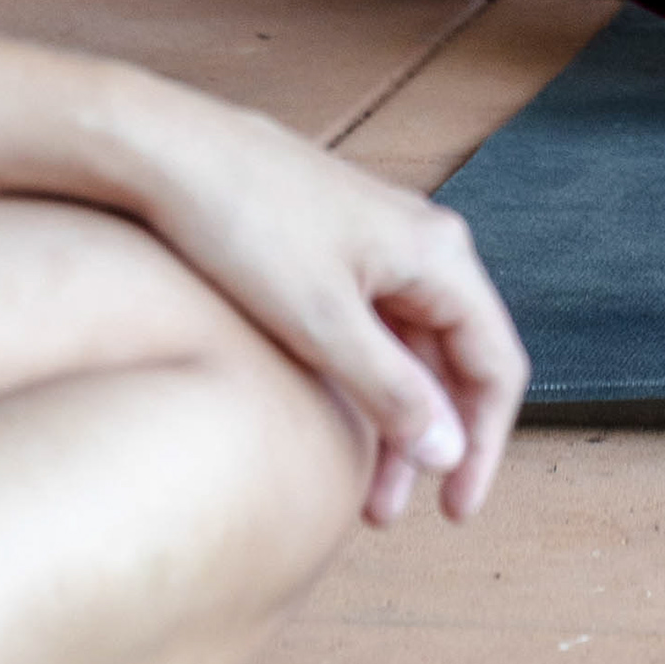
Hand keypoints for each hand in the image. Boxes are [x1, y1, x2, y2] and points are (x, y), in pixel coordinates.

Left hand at [94, 98, 529, 528]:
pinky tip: (335, 418)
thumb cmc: (244, 222)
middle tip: (391, 513)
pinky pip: (376, 328)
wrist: (168, 150)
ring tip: (358, 490)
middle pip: (456, 362)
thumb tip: (447, 451)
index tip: (456, 509)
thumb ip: (392, 392)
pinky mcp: (337, 248)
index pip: (496, 366)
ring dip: (394, 420)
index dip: (484, 445)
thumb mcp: (321, 323)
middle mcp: (424, 245)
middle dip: (430, 444)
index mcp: (440, 255)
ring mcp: (380, 244)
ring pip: (412, 350)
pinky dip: (366, 382)